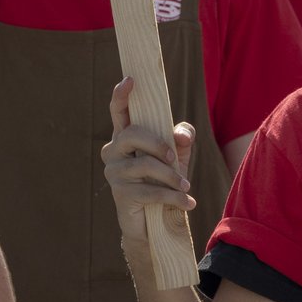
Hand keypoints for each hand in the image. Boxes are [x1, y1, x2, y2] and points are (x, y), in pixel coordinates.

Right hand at [101, 77, 194, 246]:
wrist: (153, 222)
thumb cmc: (163, 181)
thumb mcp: (177, 156)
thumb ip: (181, 138)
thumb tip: (181, 135)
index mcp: (125, 136)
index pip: (119, 112)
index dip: (122, 95)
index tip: (130, 79)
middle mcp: (113, 151)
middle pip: (133, 133)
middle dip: (158, 143)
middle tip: (174, 158)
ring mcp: (114, 172)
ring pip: (145, 164)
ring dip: (172, 177)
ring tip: (186, 187)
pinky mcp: (120, 194)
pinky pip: (150, 190)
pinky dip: (173, 197)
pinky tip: (188, 202)